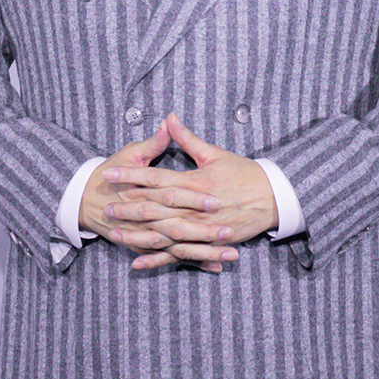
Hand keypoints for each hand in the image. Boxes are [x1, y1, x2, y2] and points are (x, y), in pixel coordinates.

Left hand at [101, 112, 277, 270]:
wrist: (273, 198)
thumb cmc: (244, 173)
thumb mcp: (215, 153)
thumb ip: (188, 139)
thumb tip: (169, 118)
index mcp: (196, 182)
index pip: (157, 179)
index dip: (132, 176)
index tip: (111, 174)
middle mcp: (196, 207)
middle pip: (156, 208)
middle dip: (129, 207)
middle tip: (106, 206)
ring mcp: (202, 228)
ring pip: (164, 233)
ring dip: (138, 234)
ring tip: (115, 233)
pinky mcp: (207, 243)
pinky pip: (179, 253)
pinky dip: (158, 259)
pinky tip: (138, 261)